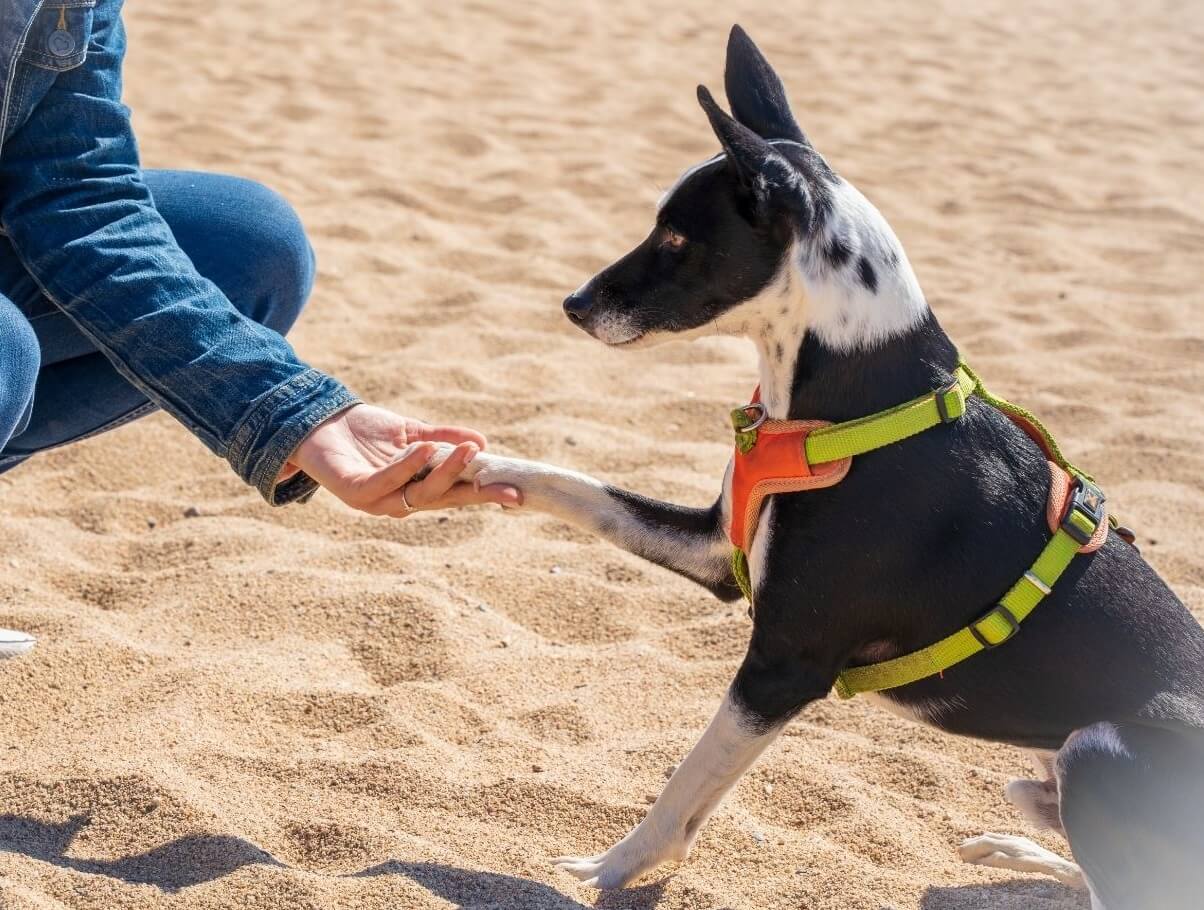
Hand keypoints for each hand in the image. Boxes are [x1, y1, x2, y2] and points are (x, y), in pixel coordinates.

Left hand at [284, 404, 520, 516]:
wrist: (315, 421)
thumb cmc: (364, 432)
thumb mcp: (412, 432)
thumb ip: (443, 438)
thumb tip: (482, 443)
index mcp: (416, 489)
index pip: (457, 493)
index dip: (485, 492)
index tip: (517, 493)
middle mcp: (399, 501)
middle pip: (444, 498)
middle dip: (475, 491)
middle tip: (504, 483)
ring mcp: (376, 500)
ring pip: (418, 494)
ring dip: (445, 472)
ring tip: (467, 450)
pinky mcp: (353, 491)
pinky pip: (385, 483)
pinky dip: (406, 467)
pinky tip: (423, 448)